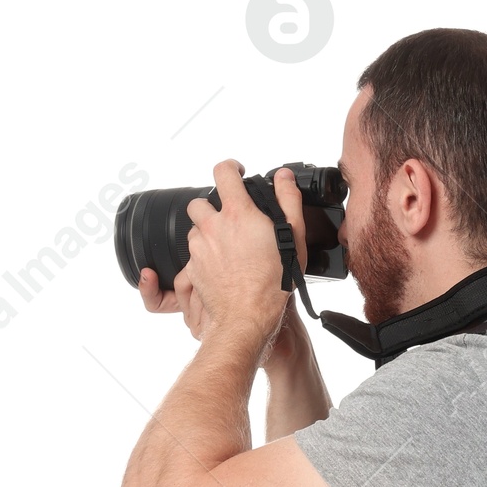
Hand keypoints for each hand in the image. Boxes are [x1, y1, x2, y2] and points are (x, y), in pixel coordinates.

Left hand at [141, 161, 308, 355]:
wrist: (247, 318)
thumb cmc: (273, 283)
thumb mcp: (294, 238)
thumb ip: (289, 201)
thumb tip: (284, 177)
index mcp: (237, 213)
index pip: (223, 171)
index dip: (230, 167)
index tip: (236, 173)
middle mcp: (213, 226)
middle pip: (200, 202)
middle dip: (213, 207)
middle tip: (231, 222)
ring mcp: (199, 248)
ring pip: (195, 230)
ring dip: (208, 233)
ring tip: (228, 249)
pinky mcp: (192, 269)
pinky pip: (194, 255)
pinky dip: (205, 258)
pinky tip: (222, 269)